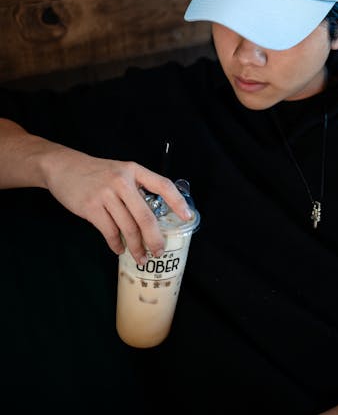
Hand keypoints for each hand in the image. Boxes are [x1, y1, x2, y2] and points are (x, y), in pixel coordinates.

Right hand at [41, 144, 192, 263]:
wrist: (63, 167)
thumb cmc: (96, 173)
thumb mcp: (120, 171)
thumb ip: (135, 189)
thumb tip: (151, 218)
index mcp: (134, 170)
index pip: (162, 185)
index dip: (177, 202)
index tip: (187, 217)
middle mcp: (122, 180)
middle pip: (145, 215)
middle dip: (154, 238)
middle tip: (159, 251)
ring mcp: (106, 194)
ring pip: (128, 228)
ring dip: (136, 247)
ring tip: (140, 257)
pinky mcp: (91, 207)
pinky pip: (109, 232)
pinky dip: (116, 244)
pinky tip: (120, 249)